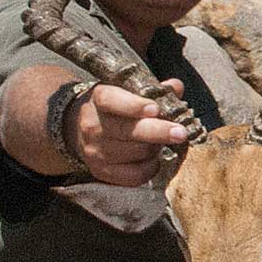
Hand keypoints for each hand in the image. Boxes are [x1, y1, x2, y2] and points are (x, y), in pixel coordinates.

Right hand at [68, 79, 192, 186]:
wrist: (80, 130)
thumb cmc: (116, 107)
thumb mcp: (128, 91)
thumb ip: (154, 89)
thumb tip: (176, 87)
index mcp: (99, 98)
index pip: (112, 101)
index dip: (134, 105)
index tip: (156, 109)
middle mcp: (92, 125)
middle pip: (128, 131)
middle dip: (158, 132)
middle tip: (181, 133)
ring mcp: (95, 150)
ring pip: (136, 152)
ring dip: (156, 147)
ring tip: (162, 141)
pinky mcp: (101, 171)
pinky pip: (134, 175)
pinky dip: (151, 168)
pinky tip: (154, 158)